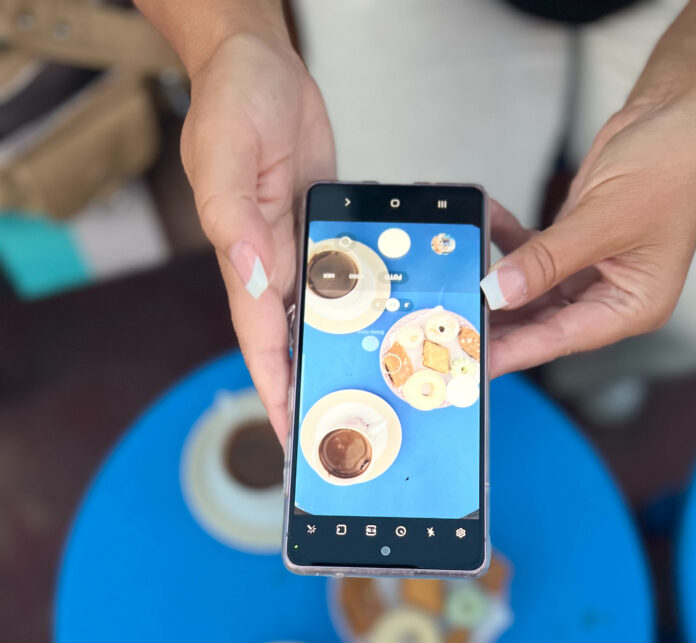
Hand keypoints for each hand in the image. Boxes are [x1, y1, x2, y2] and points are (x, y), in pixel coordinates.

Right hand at [181, 33, 335, 441]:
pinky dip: (362, 311)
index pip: (260, 344)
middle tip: (345, 434)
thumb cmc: (231, 101)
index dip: (277, 394)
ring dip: (342, 359)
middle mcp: (272, 266)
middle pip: (293, 346)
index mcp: (244, 259)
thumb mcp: (223, 155)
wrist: (260, 64)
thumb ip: (233, 218)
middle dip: (314, 391)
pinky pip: (347, 283)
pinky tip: (386, 333)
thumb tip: (251, 274)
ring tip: (374, 399)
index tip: (294, 439)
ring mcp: (301, 253)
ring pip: (323, 322)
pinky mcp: (325, 236)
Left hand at [482, 88, 695, 377]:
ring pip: (529, 291)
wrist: (681, 111)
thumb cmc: (672, 165)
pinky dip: (505, 239)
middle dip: (497, 322)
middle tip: (451, 325)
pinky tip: (483, 225)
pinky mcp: (572, 244)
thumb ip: (548, 260)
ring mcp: (590, 270)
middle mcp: (611, 295)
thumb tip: (500, 291)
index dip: (515, 351)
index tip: (474, 362)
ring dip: (494, 283)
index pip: (562, 338)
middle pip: (541, 321)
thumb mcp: (605, 218)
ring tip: (454, 284)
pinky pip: (529, 252)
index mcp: (633, 306)